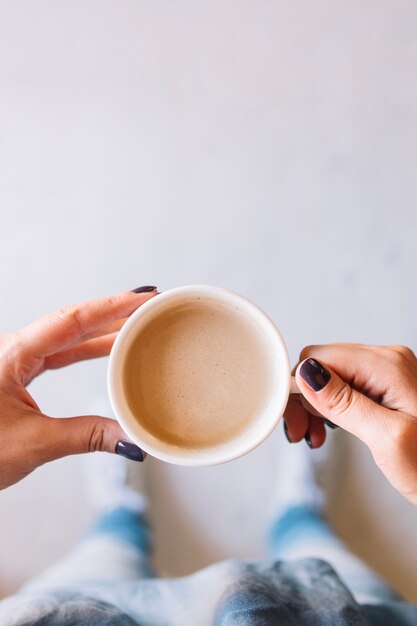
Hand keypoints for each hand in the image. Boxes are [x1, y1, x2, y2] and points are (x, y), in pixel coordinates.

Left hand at [0, 287, 155, 489]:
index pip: (72, 321)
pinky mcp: (16, 374)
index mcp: (12, 353)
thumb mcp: (32, 443)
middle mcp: (14, 350)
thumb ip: (86, 437)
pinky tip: (106, 352)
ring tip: (137, 327)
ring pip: (67, 338)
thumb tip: (129, 439)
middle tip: (148, 306)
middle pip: (73, 323)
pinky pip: (58, 354)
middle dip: (113, 313)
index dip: (111, 307)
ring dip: (102, 332)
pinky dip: (85, 351)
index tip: (142, 298)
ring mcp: (14, 361)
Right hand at [284, 344, 416, 504]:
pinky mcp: (385, 387)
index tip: (295, 421)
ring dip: (315, 405)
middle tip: (302, 435)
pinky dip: (331, 408)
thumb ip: (345, 403)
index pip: (319, 357)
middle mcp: (386, 360)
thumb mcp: (387, 438)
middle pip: (322, 364)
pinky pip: (345, 386)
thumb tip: (306, 373)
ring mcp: (387, 372)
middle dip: (304, 398)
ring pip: (330, 375)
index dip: (298, 386)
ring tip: (316, 436)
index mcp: (387, 365)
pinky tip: (330, 428)